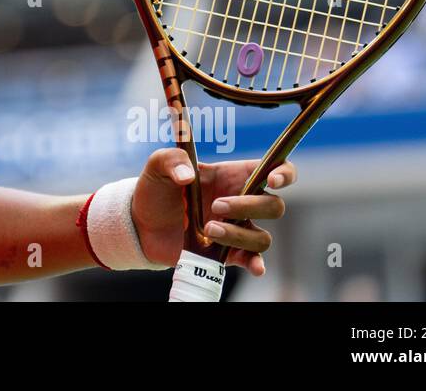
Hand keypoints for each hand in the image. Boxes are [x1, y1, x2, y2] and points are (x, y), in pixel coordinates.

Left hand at [130, 148, 295, 276]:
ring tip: (208, 230)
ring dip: (238, 234)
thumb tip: (188, 176)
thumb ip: (171, 160)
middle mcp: (241, 202)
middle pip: (273, 206)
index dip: (283, 173)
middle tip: (215, 206)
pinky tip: (253, 266)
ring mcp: (237, 229)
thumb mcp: (158, 167)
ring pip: (263, 237)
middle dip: (248, 206)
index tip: (271, 180)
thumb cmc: (156, 190)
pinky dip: (257, 263)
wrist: (142, 224)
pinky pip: (254, 260)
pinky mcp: (229, 252)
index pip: (274, 169)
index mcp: (232, 176)